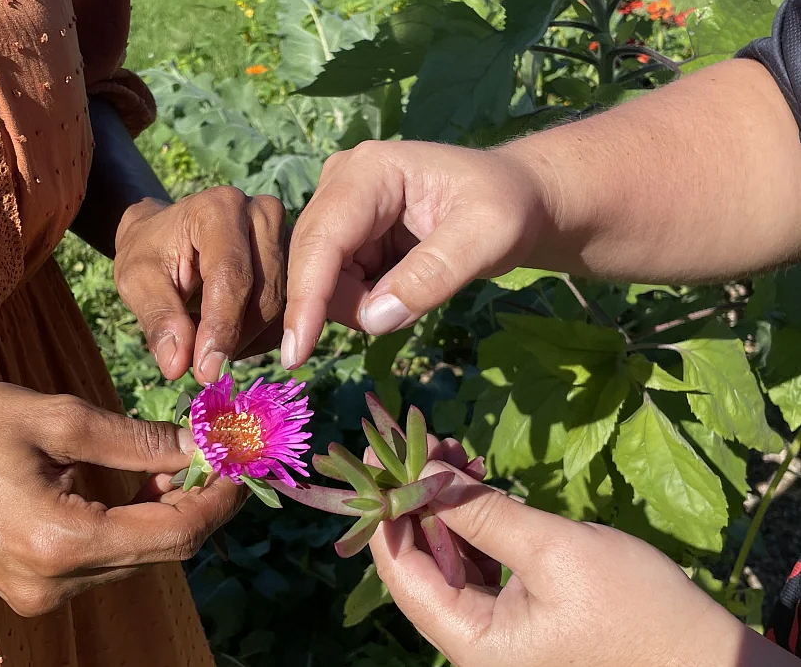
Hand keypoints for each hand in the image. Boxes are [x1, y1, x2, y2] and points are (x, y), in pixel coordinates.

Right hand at [0, 381, 242, 616]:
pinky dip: (131, 519)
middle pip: (159, 550)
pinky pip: (104, 557)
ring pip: (135, 555)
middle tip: (220, 449)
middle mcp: (55, 583)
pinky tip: (138, 478)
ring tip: (181, 454)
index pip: (173, 534)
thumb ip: (137, 440)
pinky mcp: (32, 585)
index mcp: (61, 542)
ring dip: (166, 508)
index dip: (219, 498)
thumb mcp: (57, 417)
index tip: (244, 459)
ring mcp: (41, 592)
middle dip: (198, 500)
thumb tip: (201, 446)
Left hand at [115, 187, 287, 383]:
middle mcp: (262, 214)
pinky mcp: (295, 259)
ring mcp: (285, 235)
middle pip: (263, 296)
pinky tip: (230, 339)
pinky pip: (288, 314)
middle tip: (201, 366)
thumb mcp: (137, 281)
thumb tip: (177, 365)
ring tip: (209, 346)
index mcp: (220, 209)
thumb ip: (158, 318)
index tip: (206, 373)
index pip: (230, 276)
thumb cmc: (149, 252)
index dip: (221, 328)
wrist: (168, 232)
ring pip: (280, 309)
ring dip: (245, 342)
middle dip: (233, 340)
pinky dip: (258, 338)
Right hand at [282, 141, 547, 367]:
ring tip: (418, 285)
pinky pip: (335, 285)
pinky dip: (366, 300)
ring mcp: (337, 207)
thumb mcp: (488, 236)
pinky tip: (402, 284)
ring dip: (362, 304)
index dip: (308, 296)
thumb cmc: (506, 207)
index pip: (323, 239)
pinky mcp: (343, 233)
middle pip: (313, 263)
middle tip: (413, 306)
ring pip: (321, 280)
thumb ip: (434, 275)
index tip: (298, 352)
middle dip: (351, 303)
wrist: (515, 197)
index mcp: (369, 171)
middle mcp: (340, 182)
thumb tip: (375, 319)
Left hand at [370, 462, 788, 666]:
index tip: (377, 455)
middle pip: (422, 565)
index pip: (401, 574)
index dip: (385, 511)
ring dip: (446, 505)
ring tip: (448, 449)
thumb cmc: (637, 612)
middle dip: (416, 499)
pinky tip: (474, 480)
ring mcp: (498, 633)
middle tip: (416, 441)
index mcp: (471, 643)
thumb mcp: (554, 551)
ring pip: (452, 560)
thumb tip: (425, 470)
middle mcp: (474, 643)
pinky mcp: (522, 617)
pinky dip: (475, 523)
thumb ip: (482, 512)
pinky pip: (482, 566)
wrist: (709, 662)